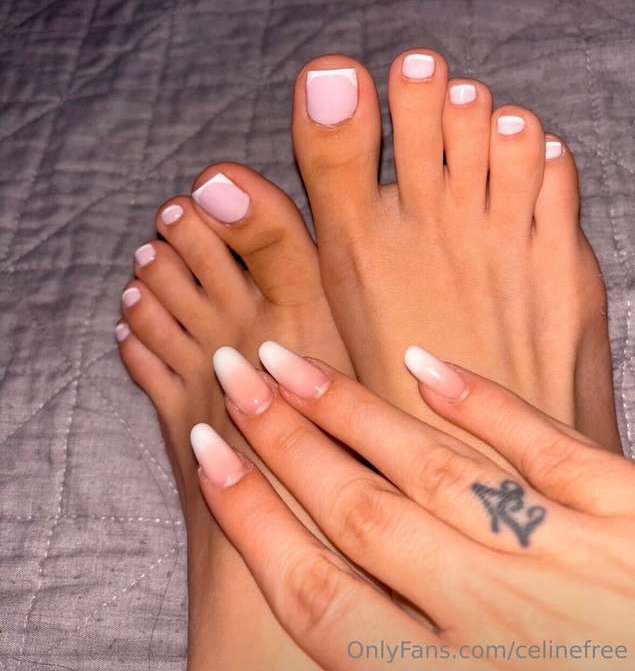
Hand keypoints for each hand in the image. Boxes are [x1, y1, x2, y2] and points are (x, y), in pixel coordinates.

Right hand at [190, 342, 634, 669]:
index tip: (207, 453)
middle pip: (359, 514)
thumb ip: (392, 662)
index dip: (252, 518)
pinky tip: (423, 365)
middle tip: (233, 377)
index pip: (317, 594)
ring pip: (431, 470)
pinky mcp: (632, 521)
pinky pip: (544, 448)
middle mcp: (497, 625)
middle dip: (283, 442)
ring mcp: (570, 564)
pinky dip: (480, 402)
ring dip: (351, 412)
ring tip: (293, 362)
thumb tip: (325, 605)